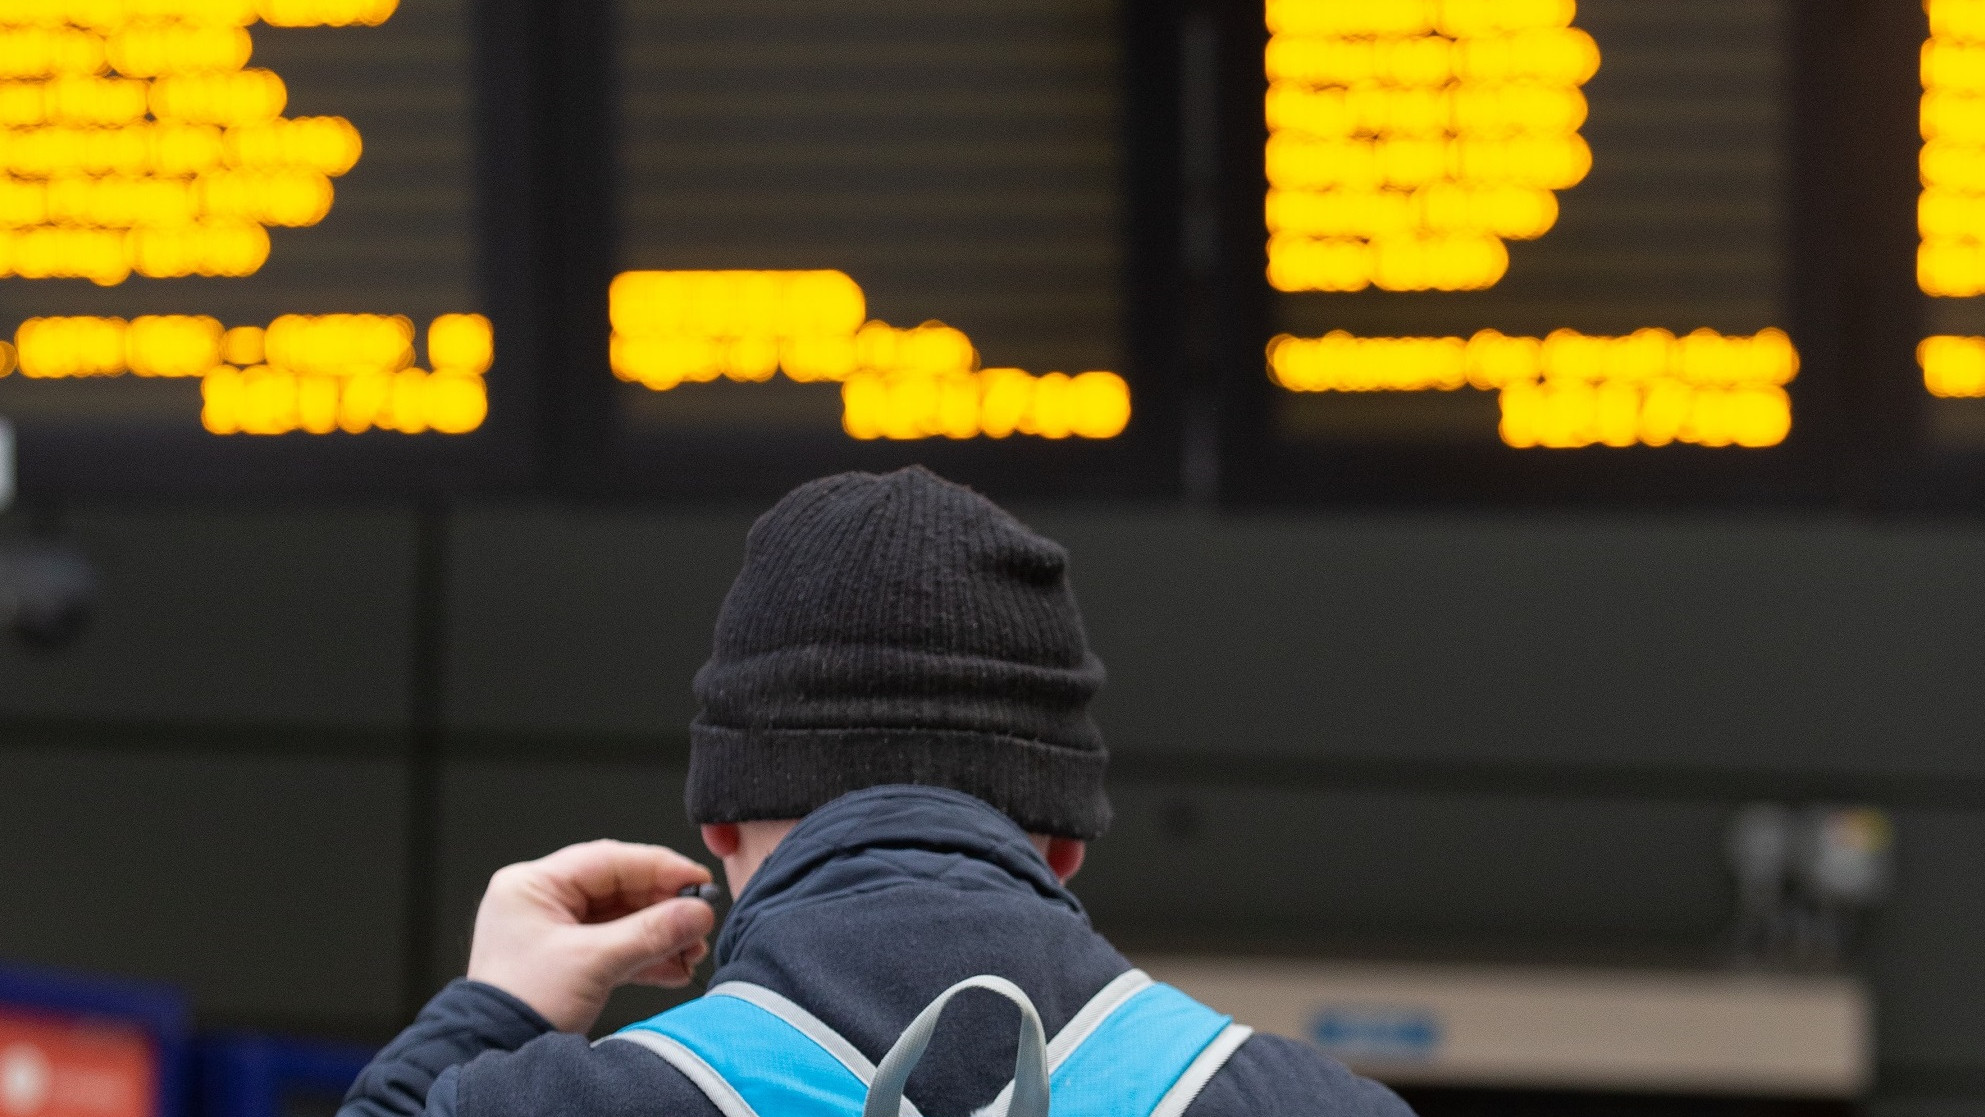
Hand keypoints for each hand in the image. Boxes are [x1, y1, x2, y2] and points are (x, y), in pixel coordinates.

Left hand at [466, 840, 716, 1032]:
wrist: (492, 1054)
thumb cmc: (520, 1004)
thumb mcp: (592, 963)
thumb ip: (650, 933)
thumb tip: (698, 913)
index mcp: (533, 885)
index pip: (609, 861)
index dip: (660, 868)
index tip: (698, 882)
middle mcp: (541, 901)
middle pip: (619, 889)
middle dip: (664, 909)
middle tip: (699, 921)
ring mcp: (553, 931)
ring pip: (621, 919)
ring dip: (659, 936)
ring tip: (691, 951)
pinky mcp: (566, 959)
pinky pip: (614, 946)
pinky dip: (644, 956)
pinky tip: (674, 968)